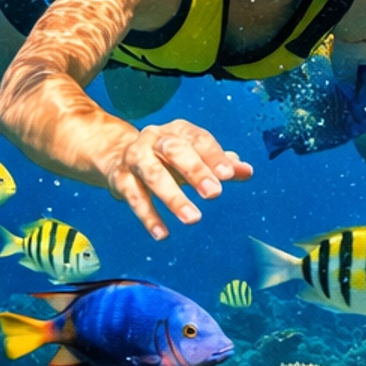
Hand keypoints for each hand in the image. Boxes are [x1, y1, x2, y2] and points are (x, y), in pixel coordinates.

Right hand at [100, 121, 252, 239]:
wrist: (118, 155)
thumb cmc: (167, 158)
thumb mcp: (194, 157)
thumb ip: (222, 164)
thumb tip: (247, 171)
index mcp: (178, 131)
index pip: (198, 139)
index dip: (214, 156)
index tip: (230, 175)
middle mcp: (155, 139)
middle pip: (174, 151)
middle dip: (195, 171)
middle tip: (214, 193)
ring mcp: (135, 157)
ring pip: (152, 174)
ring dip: (173, 197)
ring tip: (193, 218)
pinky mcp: (119, 178)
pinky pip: (134, 197)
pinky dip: (148, 216)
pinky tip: (163, 234)